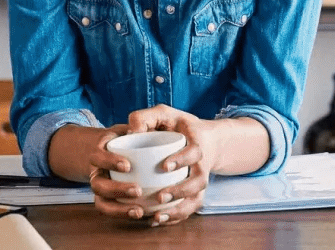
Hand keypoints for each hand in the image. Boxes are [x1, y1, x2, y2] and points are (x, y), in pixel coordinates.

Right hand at [85, 123, 154, 220]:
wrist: (108, 151)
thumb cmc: (122, 139)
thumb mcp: (124, 129)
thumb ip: (133, 125)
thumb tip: (138, 128)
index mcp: (98, 154)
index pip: (98, 158)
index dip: (110, 162)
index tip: (127, 165)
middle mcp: (96, 173)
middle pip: (98, 186)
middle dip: (117, 190)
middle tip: (138, 190)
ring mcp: (101, 189)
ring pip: (102, 203)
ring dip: (120, 210)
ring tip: (140, 211)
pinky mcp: (109, 200)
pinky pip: (112, 211)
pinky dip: (125, 215)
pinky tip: (143, 216)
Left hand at [122, 104, 216, 226]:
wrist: (204, 139)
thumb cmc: (178, 125)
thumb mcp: (163, 114)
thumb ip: (145, 117)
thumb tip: (130, 132)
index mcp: (197, 144)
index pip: (194, 153)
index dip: (181, 160)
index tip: (164, 166)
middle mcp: (202, 166)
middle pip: (198, 182)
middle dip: (180, 191)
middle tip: (159, 197)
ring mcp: (199, 182)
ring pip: (194, 201)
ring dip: (178, 210)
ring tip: (157, 215)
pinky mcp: (194, 194)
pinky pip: (188, 210)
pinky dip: (174, 218)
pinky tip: (156, 220)